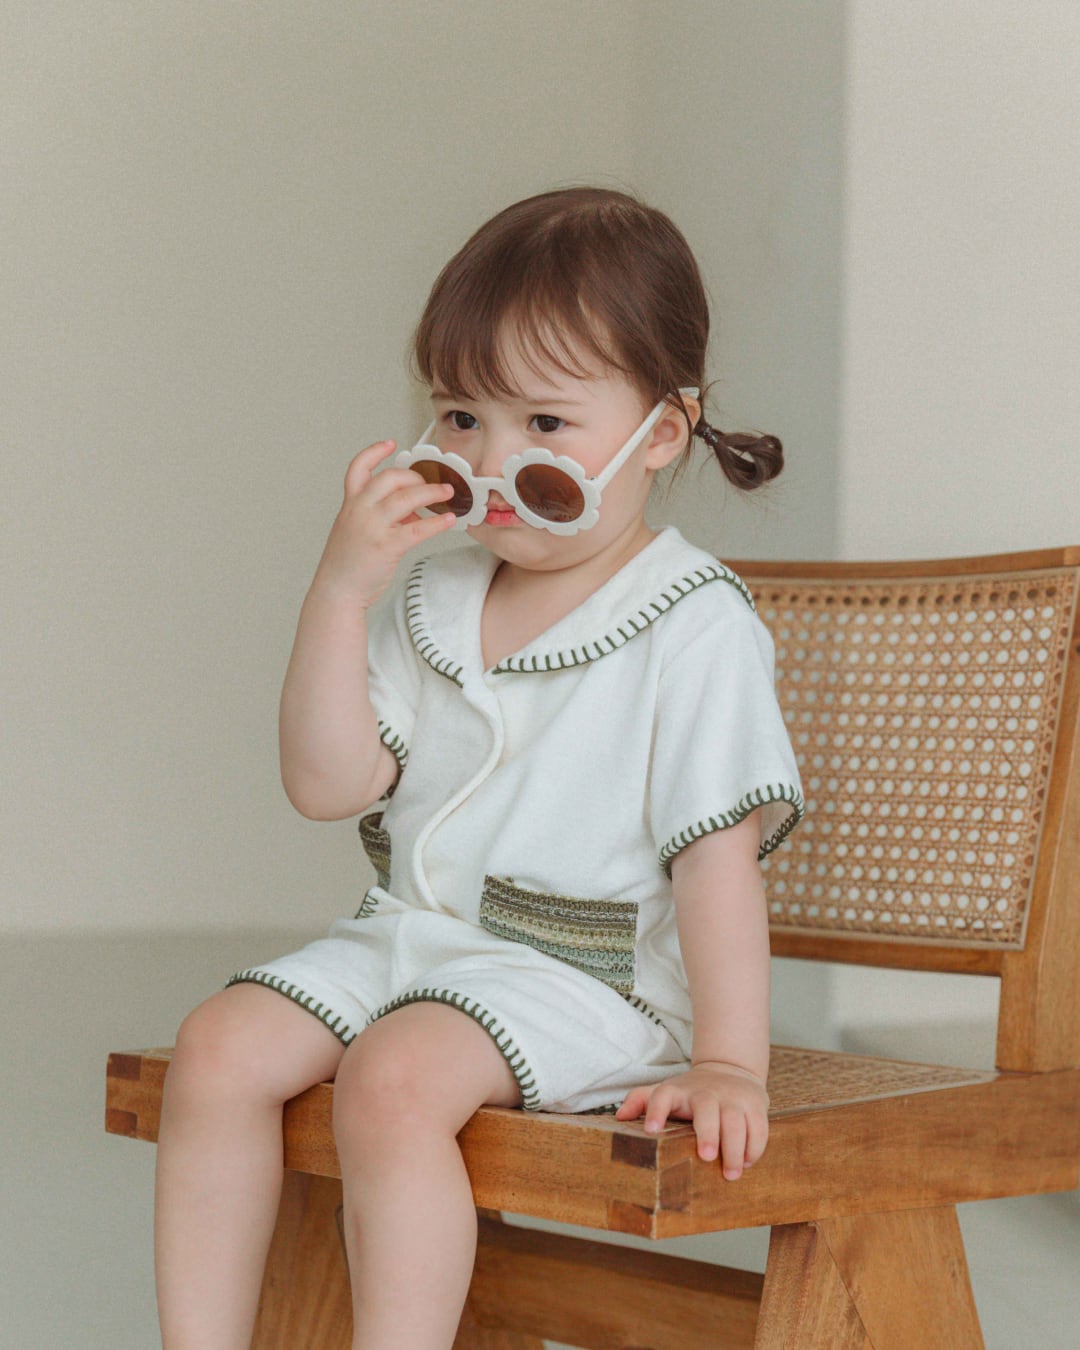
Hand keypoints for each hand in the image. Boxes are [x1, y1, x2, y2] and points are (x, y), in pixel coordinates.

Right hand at [311, 439, 456, 609]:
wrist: (337, 591)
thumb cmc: (347, 563)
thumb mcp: (356, 530)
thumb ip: (380, 515)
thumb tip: (412, 511)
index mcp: (350, 504)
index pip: (358, 468)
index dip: (375, 452)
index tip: (391, 443)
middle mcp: (359, 510)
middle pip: (389, 477)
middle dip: (415, 476)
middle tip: (431, 483)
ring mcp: (372, 527)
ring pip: (405, 498)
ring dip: (431, 492)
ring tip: (448, 493)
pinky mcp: (386, 546)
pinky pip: (417, 529)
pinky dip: (437, 522)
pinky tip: (449, 520)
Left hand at [615, 1061, 768, 1179]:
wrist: (730, 1070)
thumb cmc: (692, 1092)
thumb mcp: (666, 1091)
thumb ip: (641, 1101)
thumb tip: (619, 1117)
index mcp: (679, 1091)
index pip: (663, 1095)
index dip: (656, 1110)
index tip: (650, 1131)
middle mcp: (706, 1093)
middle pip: (707, 1109)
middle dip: (708, 1133)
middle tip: (706, 1156)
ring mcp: (733, 1098)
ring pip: (737, 1121)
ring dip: (735, 1148)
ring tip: (730, 1174)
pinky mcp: (755, 1105)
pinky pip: (759, 1127)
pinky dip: (754, 1147)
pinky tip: (746, 1162)